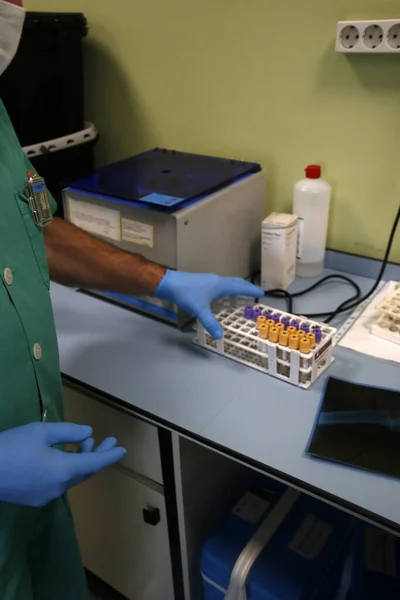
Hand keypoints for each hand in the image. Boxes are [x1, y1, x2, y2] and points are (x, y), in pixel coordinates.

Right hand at [0, 422, 126, 506]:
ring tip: (85, 441)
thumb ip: (69, 432)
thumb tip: (88, 433)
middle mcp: (59, 487)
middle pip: (85, 471)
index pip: (94, 464)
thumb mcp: (41, 431)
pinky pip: (58, 483)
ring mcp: (46, 496)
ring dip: (81, 459)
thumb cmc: (12, 447)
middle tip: (109, 440)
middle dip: (98, 454)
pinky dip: (67, 468)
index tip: (123, 450)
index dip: (109, 456)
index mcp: (63, 471)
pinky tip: (64, 455)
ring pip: (72, 477)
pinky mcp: (34, 498)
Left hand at [154, 270, 263, 338]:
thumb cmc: (186, 293)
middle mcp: (217, 281)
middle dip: (246, 287)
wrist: (169, 283)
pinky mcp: (202, 282)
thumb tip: (220, 336)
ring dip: (237, 287)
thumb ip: (210, 322)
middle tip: (255, 292)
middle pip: (235, 282)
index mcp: (220, 285)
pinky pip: (220, 285)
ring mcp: (209, 280)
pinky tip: (222, 295)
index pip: (240, 287)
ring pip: (228, 282)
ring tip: (242, 292)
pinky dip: (227, 288)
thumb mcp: (200, 310)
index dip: (251, 290)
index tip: (262, 292)